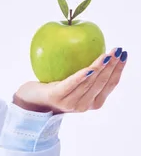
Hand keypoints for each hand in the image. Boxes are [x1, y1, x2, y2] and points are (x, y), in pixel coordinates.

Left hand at [13, 47, 127, 113]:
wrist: (31, 100)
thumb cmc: (56, 88)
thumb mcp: (76, 84)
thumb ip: (89, 76)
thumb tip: (104, 54)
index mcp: (92, 103)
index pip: (110, 85)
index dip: (118, 70)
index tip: (123, 55)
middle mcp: (83, 105)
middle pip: (101, 83)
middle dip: (112, 66)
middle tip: (118, 50)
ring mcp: (69, 103)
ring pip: (89, 83)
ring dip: (100, 68)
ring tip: (108, 54)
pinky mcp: (56, 97)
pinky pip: (71, 85)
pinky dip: (82, 76)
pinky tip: (90, 68)